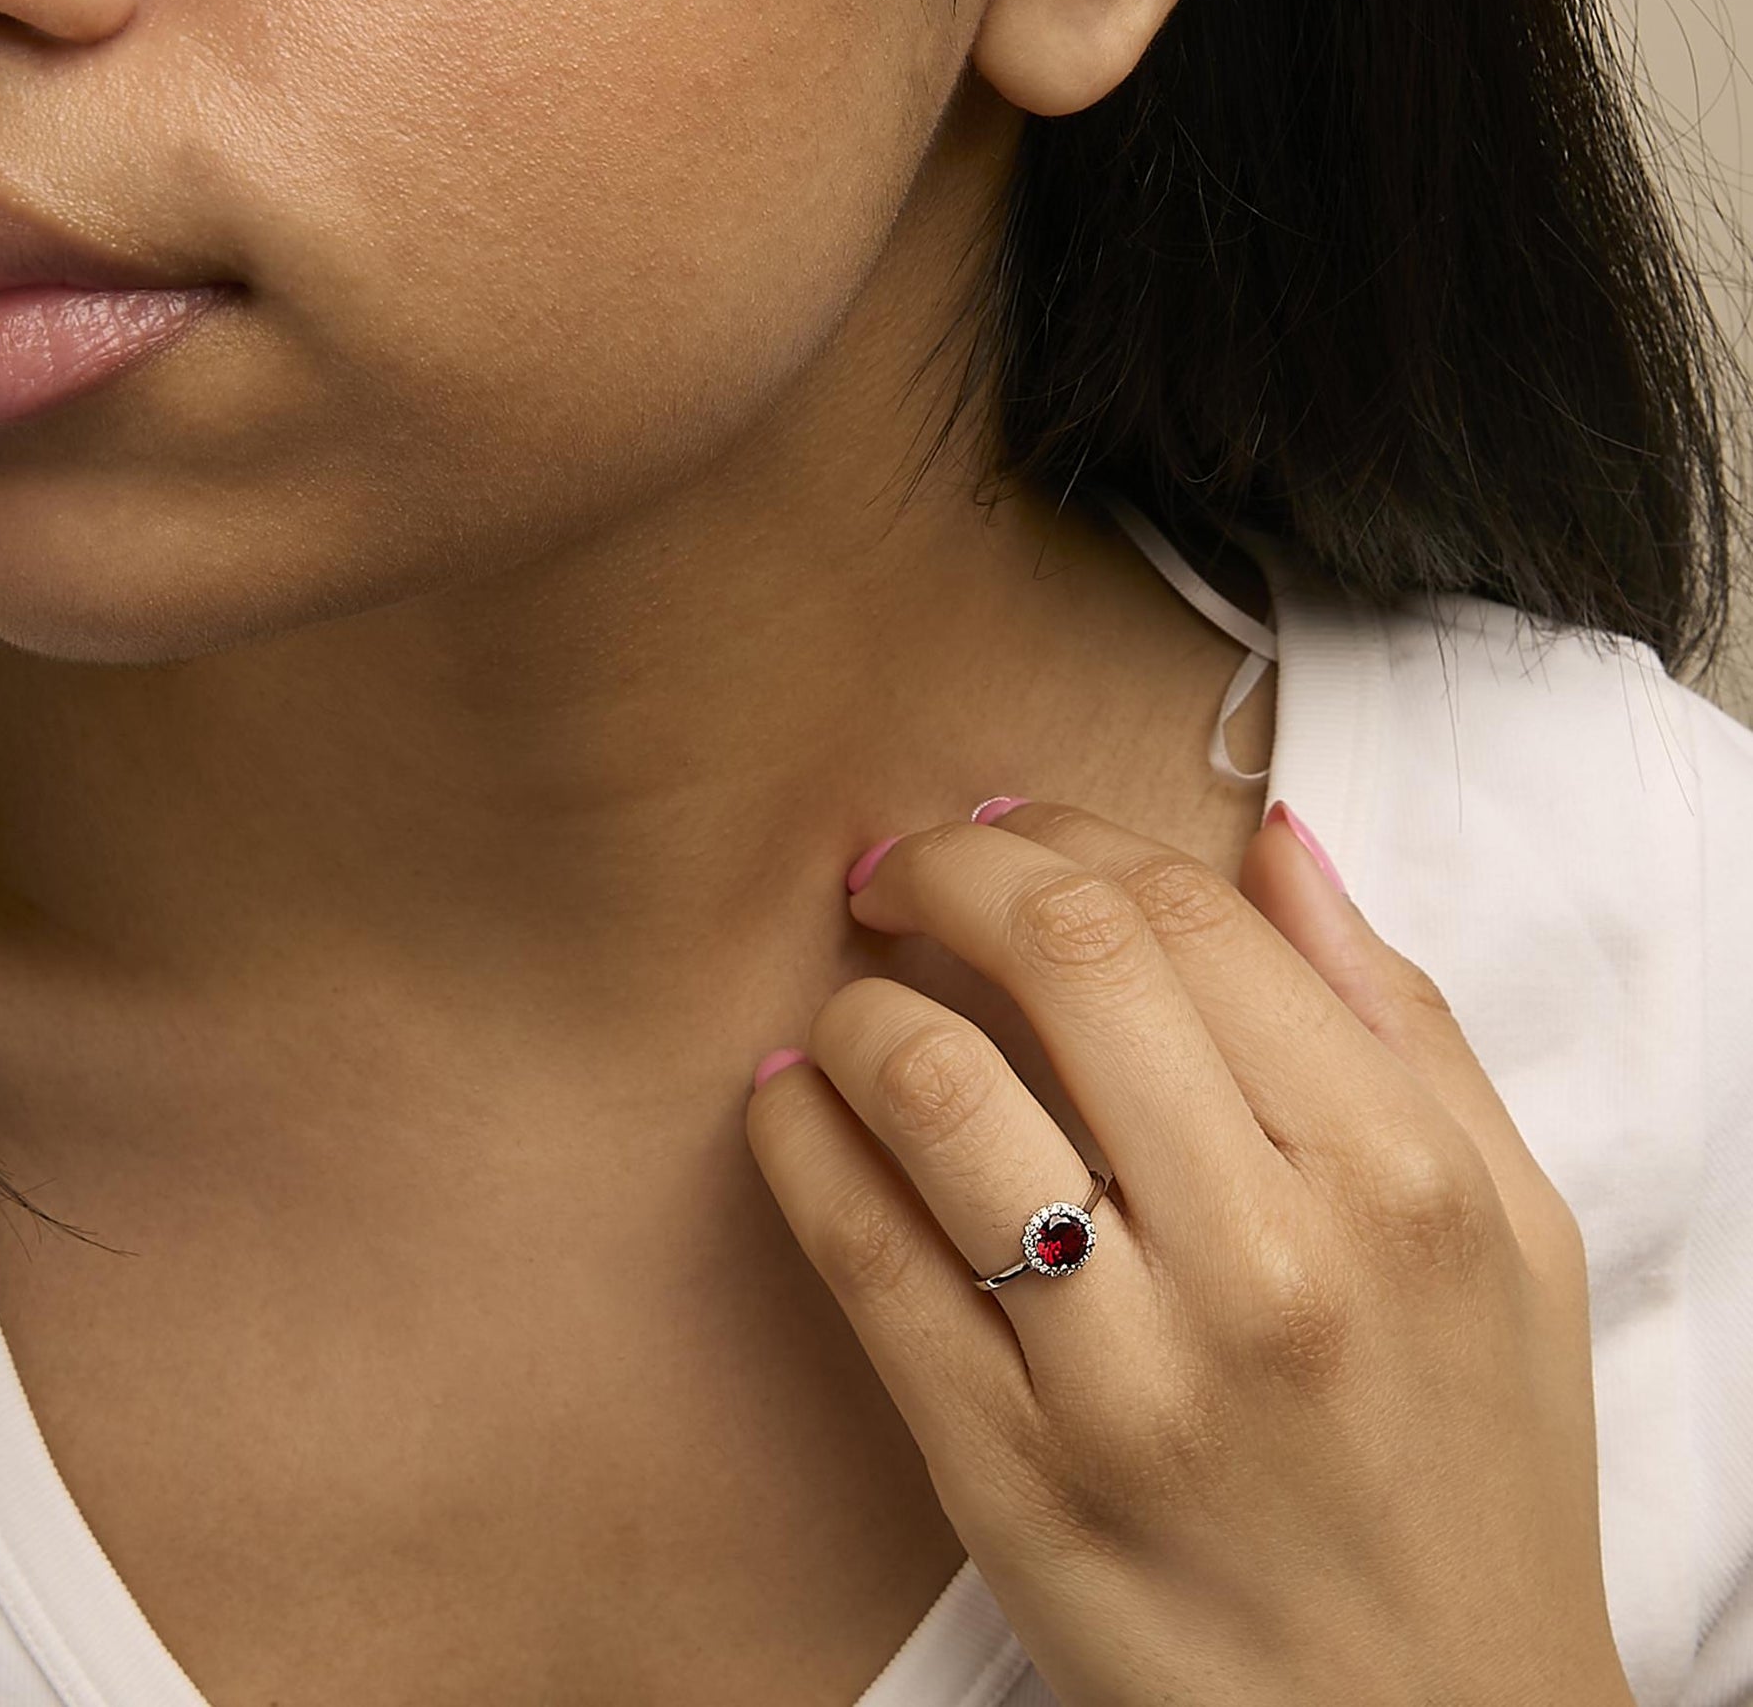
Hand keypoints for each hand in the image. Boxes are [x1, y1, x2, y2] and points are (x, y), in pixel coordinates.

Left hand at [744, 798, 1634, 1706]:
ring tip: (852, 1001)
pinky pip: (860, 1257)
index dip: (1063, 832)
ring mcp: (1127, 1375)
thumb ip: (1400, 1016)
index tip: (1002, 825)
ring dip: (861, 1006)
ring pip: (937, 1089)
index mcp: (1397, 1174)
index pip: (1187, 913)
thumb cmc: (1477, 1470)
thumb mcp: (1510, 1230)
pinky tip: (791, 1100)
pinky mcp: (1007, 1475)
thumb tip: (1278, 838)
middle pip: (1063, 956)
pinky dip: (798, 1142)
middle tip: (896, 867)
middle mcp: (1271, 1259)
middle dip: (945, 866)